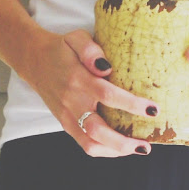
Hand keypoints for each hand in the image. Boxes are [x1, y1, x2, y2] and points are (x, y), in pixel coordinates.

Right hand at [30, 29, 158, 156]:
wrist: (34, 61)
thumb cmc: (62, 49)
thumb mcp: (75, 38)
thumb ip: (90, 49)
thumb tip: (106, 67)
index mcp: (78, 80)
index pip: (107, 95)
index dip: (132, 105)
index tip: (153, 109)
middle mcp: (72, 102)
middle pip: (97, 130)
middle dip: (123, 141)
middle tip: (146, 145)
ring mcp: (68, 117)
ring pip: (90, 144)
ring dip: (115, 151)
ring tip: (139, 149)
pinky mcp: (66, 125)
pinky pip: (85, 145)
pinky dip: (105, 151)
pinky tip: (122, 148)